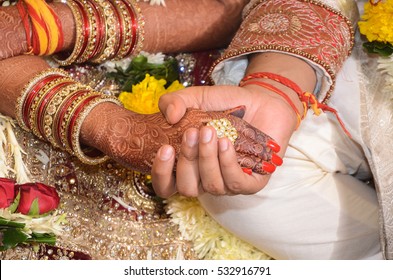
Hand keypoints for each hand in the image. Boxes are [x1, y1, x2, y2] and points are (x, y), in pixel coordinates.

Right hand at [151, 84, 297, 196]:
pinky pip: (236, 183)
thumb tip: (170, 116)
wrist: (260, 100)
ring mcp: (228, 183)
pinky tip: (226, 143)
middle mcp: (205, 179)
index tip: (165, 148)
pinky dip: (228, 164)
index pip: (166, 185)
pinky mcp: (252, 183)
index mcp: (187, 166)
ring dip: (208, 159)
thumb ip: (174, 101)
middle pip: (187, 188)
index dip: (161, 173)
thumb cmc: (225, 104)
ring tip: (211, 131)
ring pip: (212, 186)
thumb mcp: (195, 98)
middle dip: (187, 160)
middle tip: (192, 132)